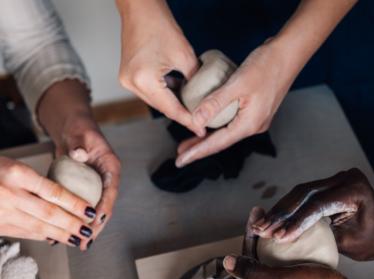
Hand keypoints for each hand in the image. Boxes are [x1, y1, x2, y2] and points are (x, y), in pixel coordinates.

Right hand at [0, 157, 96, 248]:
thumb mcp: (12, 165)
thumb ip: (34, 182)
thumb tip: (63, 199)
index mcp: (17, 173)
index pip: (54, 191)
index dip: (75, 203)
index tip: (90, 211)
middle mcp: (10, 194)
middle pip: (49, 213)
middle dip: (72, 224)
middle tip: (89, 231)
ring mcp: (2, 212)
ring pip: (38, 226)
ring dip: (61, 235)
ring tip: (78, 239)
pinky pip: (24, 232)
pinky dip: (42, 236)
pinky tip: (55, 239)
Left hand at [55, 114, 120, 238]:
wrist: (73, 130)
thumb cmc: (79, 129)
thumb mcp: (80, 134)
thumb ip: (80, 144)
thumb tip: (80, 155)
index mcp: (111, 167)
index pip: (111, 190)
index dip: (105, 207)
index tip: (98, 221)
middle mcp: (106, 180)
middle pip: (105, 206)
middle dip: (97, 225)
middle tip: (87, 241)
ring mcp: (96, 186)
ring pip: (94, 211)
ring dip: (87, 227)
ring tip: (80, 244)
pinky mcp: (85, 190)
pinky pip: (82, 207)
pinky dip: (76, 219)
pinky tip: (67, 230)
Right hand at [118, 1, 201, 134]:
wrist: (140, 8)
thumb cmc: (160, 25)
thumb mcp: (185, 56)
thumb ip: (195, 80)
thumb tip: (203, 97)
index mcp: (144, 80)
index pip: (171, 108)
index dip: (188, 120)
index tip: (200, 129)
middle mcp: (132, 84)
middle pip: (162, 107)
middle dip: (182, 114)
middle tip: (199, 122)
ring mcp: (127, 81)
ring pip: (156, 101)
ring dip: (173, 104)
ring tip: (192, 109)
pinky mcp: (128, 77)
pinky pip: (150, 92)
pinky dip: (164, 94)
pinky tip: (178, 93)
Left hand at [175, 39, 294, 166]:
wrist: (289, 53)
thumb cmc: (266, 65)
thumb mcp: (237, 84)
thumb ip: (215, 103)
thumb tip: (195, 121)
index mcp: (249, 124)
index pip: (217, 144)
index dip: (197, 152)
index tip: (181, 161)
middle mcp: (253, 126)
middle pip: (221, 142)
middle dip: (200, 148)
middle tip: (180, 154)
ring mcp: (255, 120)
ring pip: (226, 133)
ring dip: (207, 137)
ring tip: (189, 143)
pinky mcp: (255, 111)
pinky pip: (231, 123)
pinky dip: (217, 126)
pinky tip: (207, 124)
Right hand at [251, 168, 373, 260]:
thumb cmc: (373, 241)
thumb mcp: (347, 243)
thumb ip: (317, 236)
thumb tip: (285, 237)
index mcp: (354, 190)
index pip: (317, 205)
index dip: (295, 222)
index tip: (278, 237)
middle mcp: (344, 178)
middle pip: (304, 195)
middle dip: (280, 215)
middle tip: (261, 229)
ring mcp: (336, 179)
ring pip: (299, 193)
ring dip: (279, 211)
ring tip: (261, 225)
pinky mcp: (328, 184)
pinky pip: (302, 195)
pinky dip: (286, 208)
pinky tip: (271, 218)